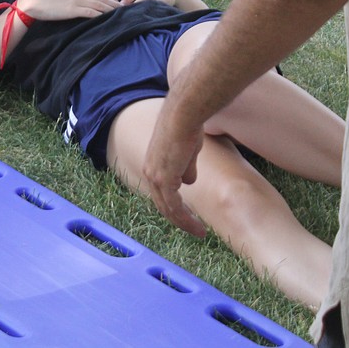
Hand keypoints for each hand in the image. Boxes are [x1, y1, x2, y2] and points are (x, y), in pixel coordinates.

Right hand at [16, 0, 120, 21]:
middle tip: (127, 10)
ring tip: (121, 15)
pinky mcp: (73, 9)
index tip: (120, 3)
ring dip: (112, 9)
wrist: (35, 1)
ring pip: (100, 4)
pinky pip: (91, 12)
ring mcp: (77, 0)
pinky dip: (101, 15)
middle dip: (116, 3)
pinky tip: (107, 19)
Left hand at [143, 100, 207, 236]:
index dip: (174, 206)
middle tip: (194, 229)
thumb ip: (185, 168)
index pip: (161, 192)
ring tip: (199, 232)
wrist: (183, 116)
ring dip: (185, 223)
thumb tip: (188, 182)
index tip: (188, 216)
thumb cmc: (187, 127)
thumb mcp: (186, 151)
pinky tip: (197, 227)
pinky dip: (185, 219)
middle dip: (179, 219)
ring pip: (168, 209)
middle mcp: (149, 172)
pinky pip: (174, 206)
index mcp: (153, 165)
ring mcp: (155, 177)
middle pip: (163, 204)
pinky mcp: (164, 179)